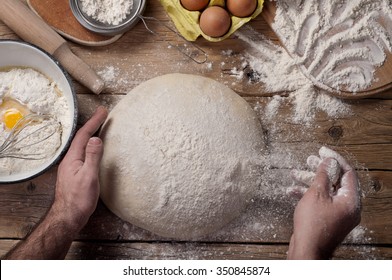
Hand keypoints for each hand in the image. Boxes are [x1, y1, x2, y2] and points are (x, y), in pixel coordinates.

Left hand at [52, 106, 107, 230]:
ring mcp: (71, 167)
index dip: (94, 122)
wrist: (68, 217)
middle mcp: (70, 160)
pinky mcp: (75, 174)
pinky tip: (94, 148)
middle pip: (81, 138)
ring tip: (99, 127)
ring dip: (91, 134)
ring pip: (81, 145)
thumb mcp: (89, 176)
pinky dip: (90, 145)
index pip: (84, 135)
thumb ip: (92, 157)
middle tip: (102, 115)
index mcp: (72, 158)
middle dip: (92, 125)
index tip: (103, 111)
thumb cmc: (79, 199)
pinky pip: (83, 153)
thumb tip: (96, 138)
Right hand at [287, 147, 360, 258]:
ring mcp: (338, 214)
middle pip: (336, 180)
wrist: (306, 250)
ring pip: (326, 190)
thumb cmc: (312, 225)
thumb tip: (328, 161)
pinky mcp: (327, 219)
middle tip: (308, 159)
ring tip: (295, 173)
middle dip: (320, 169)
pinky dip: (308, 194)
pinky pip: (320, 201)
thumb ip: (323, 175)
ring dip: (310, 181)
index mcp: (351, 200)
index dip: (334, 158)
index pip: (347, 172)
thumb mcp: (316, 194)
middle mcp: (348, 207)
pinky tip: (292, 190)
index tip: (321, 150)